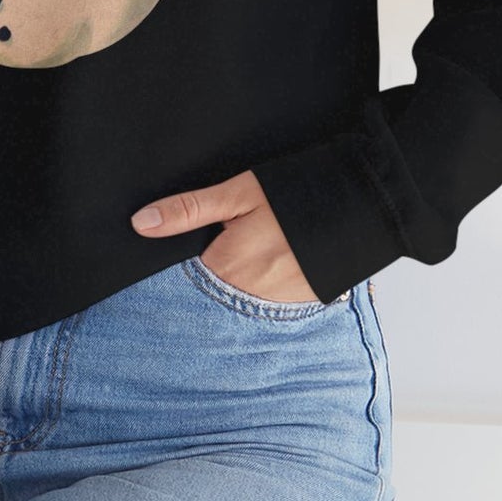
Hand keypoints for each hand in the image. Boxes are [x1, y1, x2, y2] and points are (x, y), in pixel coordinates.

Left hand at [130, 168, 320, 302]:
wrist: (361, 204)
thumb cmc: (295, 194)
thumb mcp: (238, 194)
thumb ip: (189, 210)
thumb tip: (141, 223)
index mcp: (227, 267)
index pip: (182, 283)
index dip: (174, 271)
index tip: (171, 266)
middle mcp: (249, 296)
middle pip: (209, 296)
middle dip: (202, 282)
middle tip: (217, 254)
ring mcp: (277, 306)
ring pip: (236, 303)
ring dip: (231, 288)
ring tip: (247, 258)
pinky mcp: (299, 305)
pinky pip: (265, 306)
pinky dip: (257, 293)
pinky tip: (266, 269)